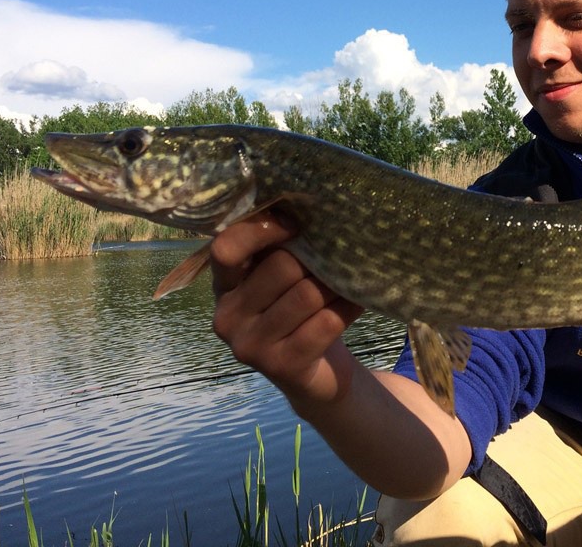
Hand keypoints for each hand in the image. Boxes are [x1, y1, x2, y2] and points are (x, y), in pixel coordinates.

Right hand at [210, 214, 363, 409]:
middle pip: (282, 267)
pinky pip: (326, 322)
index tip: (297, 226)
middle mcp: (227, 316)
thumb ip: (278, 247)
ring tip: (351, 279)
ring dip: (338, 283)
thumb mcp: (279, 277)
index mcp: (223, 285)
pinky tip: (358, 301)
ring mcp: (251, 345)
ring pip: (308, 294)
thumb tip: (312, 208)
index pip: (226, 248)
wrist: (316, 373)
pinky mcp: (281, 366)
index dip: (263, 230)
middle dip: (317, 260)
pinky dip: (349, 306)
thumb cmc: (297, 311)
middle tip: (338, 259)